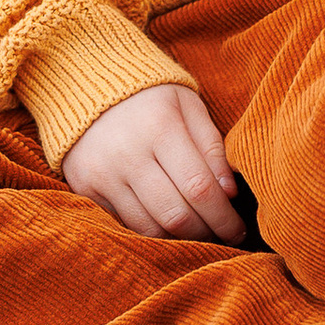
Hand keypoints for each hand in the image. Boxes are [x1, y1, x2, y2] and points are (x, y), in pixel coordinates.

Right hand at [61, 83, 242, 241]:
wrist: (88, 85)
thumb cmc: (152, 98)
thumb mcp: (189, 106)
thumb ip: (211, 147)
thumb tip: (230, 194)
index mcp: (161, 127)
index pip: (200, 187)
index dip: (224, 216)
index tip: (239, 231)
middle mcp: (129, 154)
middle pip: (176, 214)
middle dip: (206, 233)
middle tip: (223, 237)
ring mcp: (103, 174)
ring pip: (149, 228)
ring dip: (179, 239)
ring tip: (199, 233)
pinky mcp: (84, 188)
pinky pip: (123, 225)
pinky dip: (149, 232)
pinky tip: (167, 228)